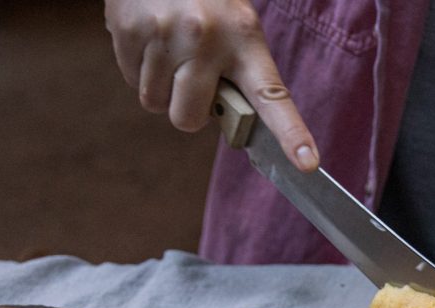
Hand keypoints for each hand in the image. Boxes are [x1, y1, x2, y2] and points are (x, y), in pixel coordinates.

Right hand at [104, 0, 318, 169]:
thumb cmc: (208, 1)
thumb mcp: (237, 27)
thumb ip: (239, 75)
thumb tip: (234, 123)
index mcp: (244, 39)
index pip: (271, 96)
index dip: (290, 134)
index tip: (306, 164)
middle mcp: (205, 38)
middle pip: (189, 119)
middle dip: (188, 110)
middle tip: (193, 79)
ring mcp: (163, 34)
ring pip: (155, 103)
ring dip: (162, 88)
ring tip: (171, 51)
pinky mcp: (128, 30)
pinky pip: (131, 81)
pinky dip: (139, 69)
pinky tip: (152, 41)